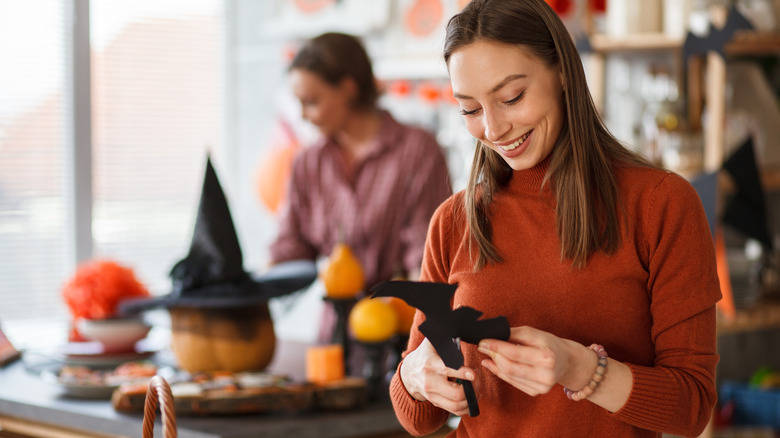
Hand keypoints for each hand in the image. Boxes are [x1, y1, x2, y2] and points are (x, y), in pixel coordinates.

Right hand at [399, 337, 475, 415]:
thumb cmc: (427, 353)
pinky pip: (455, 411)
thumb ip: (445, 333)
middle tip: (477, 378)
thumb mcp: (433, 341)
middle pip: (456, 393)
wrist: (409, 372)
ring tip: (476, 388)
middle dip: (473, 387)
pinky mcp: (436, 403)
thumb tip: (458, 320)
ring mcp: (432, 395)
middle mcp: (430, 382)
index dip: (462, 373)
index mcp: (430, 363)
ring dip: (472, 398)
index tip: (473, 373)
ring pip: (457, 405)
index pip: (447, 369)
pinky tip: (472, 397)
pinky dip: (466, 407)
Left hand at [478, 326, 594, 396]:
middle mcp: (545, 375)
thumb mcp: (535, 333)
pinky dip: (501, 373)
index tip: (483, 341)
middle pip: (510, 368)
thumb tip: (492, 335)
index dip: (496, 347)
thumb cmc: (549, 344)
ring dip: (495, 365)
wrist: (567, 361)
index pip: (514, 353)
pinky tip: (494, 365)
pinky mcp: (536, 392)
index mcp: (547, 358)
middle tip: (483, 347)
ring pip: (510, 376)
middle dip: (493, 356)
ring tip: (487, 355)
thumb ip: (514, 334)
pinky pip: (513, 383)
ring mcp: (541, 387)